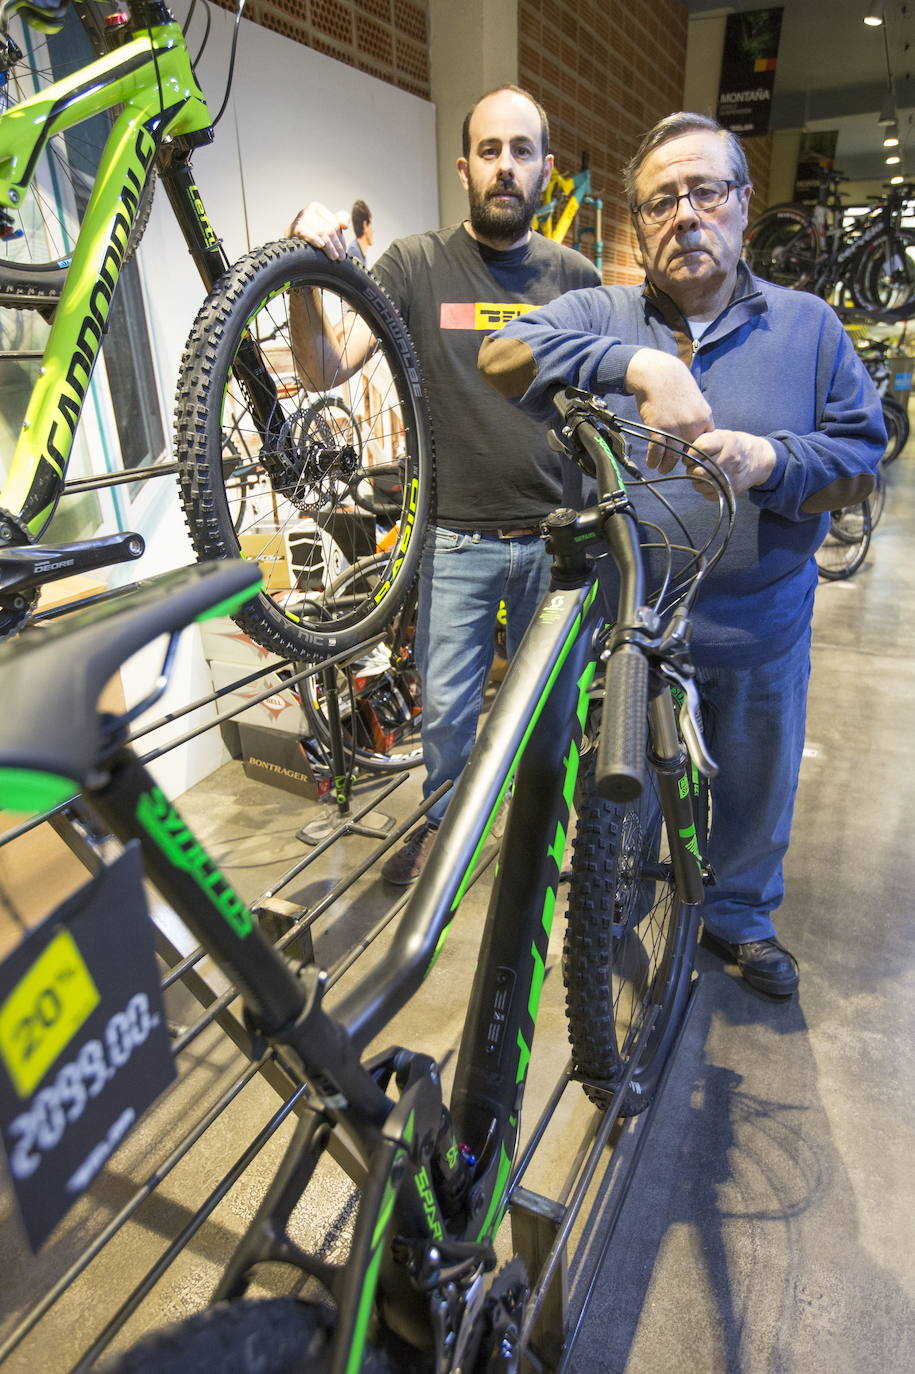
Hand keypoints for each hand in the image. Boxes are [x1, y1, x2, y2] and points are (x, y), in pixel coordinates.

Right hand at [287, 202, 348, 259]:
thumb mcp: (328, 227)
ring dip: (329, 247)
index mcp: (316, 208)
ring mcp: (300, 219)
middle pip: (328, 229)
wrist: (289, 248)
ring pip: (321, 233)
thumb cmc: (312, 238)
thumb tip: (345, 226)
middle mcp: (307, 211)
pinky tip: (320, 244)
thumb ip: (341, 220)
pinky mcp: (293, 228)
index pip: (334, 224)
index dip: (340, 239)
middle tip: (341, 257)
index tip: (344, 251)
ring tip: (334, 257)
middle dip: (336, 245)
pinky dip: (314, 239)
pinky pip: (306, 233)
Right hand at [624, 349, 713, 469]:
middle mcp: (692, 425)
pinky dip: (654, 459)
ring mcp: (675, 427)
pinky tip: (652, 463)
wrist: (657, 373)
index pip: (706, 444)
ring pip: (673, 456)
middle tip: (678, 467)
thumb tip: (699, 431)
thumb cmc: (675, 384)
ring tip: (663, 469)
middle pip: (691, 453)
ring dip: (667, 466)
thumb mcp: (695, 399)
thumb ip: (698, 417)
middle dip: (684, 463)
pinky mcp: (658, 428)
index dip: (698, 454)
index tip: (692, 458)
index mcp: (704, 418)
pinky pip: (657, 451)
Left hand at [686, 429, 776, 498]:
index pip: (699, 449)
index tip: (690, 455)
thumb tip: (682, 451)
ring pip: (701, 484)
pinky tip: (711, 480)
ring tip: (703, 473)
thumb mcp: (721, 435)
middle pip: (698, 470)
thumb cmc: (733, 445)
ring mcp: (731, 475)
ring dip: (697, 480)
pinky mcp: (732, 489)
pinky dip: (705, 489)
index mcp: (725, 441)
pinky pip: (708, 494)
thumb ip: (702, 440)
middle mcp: (730, 459)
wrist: (758, 458)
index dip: (690, 454)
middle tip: (695, 465)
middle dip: (692, 468)